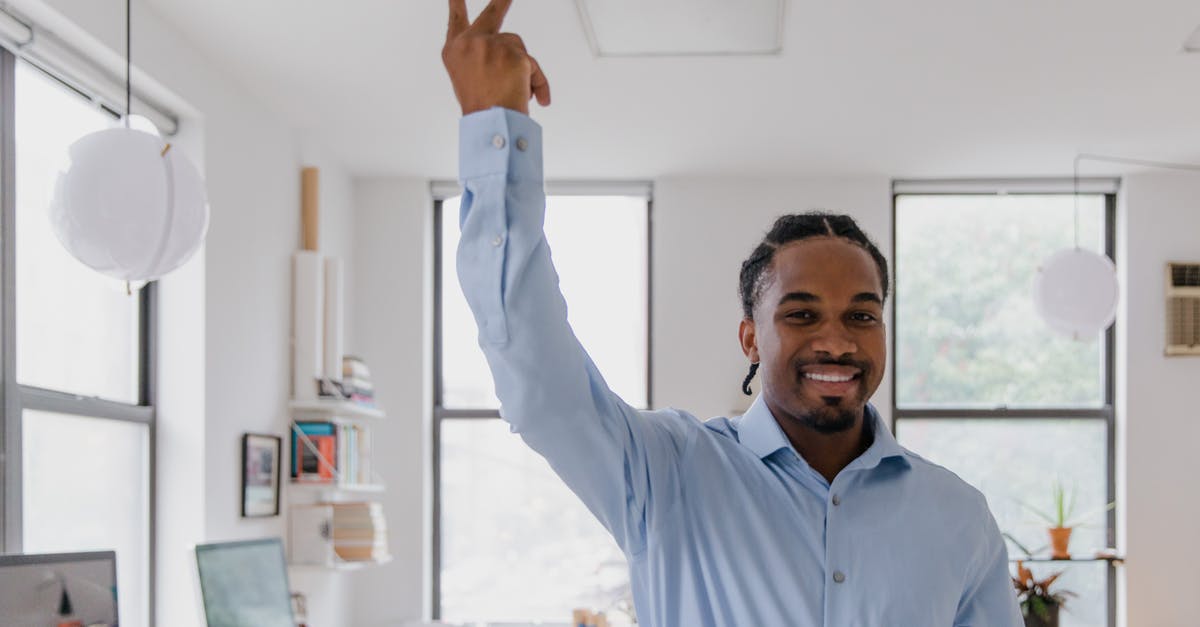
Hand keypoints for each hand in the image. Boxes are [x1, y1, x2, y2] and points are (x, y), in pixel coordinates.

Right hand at [443, 0, 550, 115]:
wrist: (491, 125)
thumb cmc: (481, 109)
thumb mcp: (470, 79)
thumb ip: (484, 59)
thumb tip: (513, 58)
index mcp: (454, 51)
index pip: (456, 20)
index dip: (457, 4)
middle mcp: (470, 42)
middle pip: (492, 13)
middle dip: (503, 1)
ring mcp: (491, 45)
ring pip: (517, 48)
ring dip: (523, 69)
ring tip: (516, 93)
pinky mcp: (513, 53)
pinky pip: (533, 66)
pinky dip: (537, 83)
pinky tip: (532, 98)